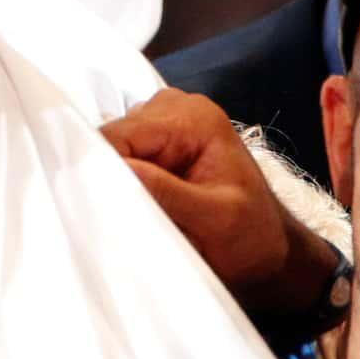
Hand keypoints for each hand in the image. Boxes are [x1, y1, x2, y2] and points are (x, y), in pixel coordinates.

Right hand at [101, 89, 338, 312]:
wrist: (268, 250)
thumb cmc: (252, 237)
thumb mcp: (215, 218)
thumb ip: (166, 191)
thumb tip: (113, 169)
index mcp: (195, 118)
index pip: (124, 134)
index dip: (102, 166)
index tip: (91, 202)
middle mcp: (175, 108)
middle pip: (113, 136)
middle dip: (110, 174)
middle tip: (118, 213)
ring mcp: (164, 121)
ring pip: (112, 145)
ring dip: (116, 178)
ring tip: (136, 209)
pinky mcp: (156, 141)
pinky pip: (121, 154)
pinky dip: (122, 179)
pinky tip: (137, 201)